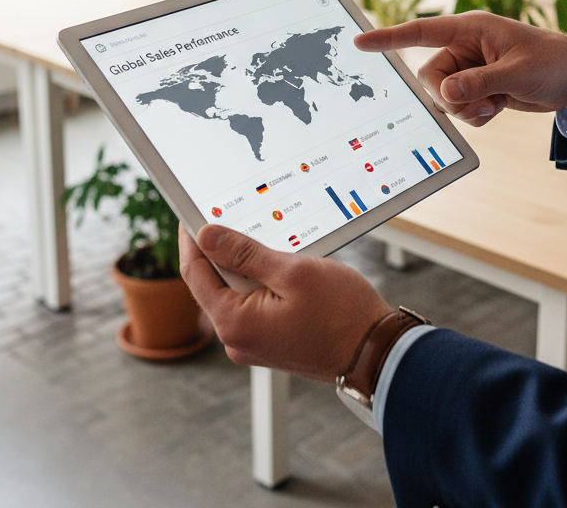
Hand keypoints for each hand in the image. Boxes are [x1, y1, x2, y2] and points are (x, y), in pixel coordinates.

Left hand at [180, 224, 392, 380]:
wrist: (376, 353)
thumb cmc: (342, 314)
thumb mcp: (292, 272)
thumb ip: (245, 254)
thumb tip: (207, 236)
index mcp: (235, 323)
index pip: (195, 274)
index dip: (191, 240)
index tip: (190, 213)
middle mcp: (237, 339)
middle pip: (213, 284)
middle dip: (221, 250)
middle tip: (234, 217)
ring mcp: (254, 343)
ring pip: (236, 293)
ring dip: (246, 266)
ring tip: (267, 239)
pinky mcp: (270, 342)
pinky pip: (254, 304)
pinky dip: (262, 282)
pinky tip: (281, 265)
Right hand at [354, 11, 566, 125]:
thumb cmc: (554, 63)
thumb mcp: (517, 74)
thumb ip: (478, 84)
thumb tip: (445, 95)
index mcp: (471, 29)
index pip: (421, 31)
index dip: (389, 38)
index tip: (359, 43)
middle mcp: (464, 47)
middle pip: (429, 77)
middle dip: (449, 97)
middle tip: (482, 104)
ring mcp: (469, 69)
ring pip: (442, 96)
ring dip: (464, 110)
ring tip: (495, 106)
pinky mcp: (477, 88)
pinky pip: (458, 108)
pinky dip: (473, 116)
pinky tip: (497, 110)